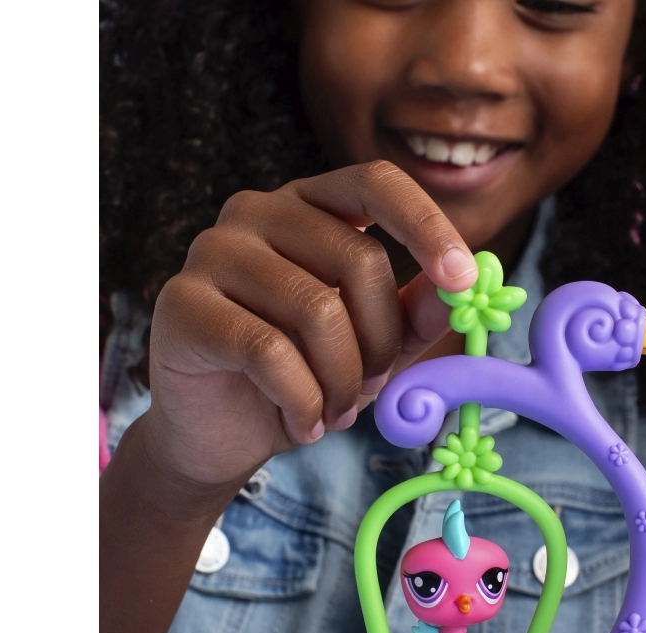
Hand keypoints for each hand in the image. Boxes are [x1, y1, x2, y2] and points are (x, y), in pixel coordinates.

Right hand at [138, 161, 477, 499]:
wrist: (216, 436)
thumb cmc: (297, 379)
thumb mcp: (370, 347)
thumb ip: (412, 313)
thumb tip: (459, 287)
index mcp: (308, 206)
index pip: (376, 183)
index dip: (426, 225)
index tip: (464, 281)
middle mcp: (256, 212)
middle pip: (359, 259)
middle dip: (382, 342)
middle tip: (371, 389)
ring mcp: (212, 251)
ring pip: (318, 310)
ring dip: (343, 382)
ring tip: (334, 413)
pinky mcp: (181, 303)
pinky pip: (269, 352)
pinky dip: (302, 401)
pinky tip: (300, 423)